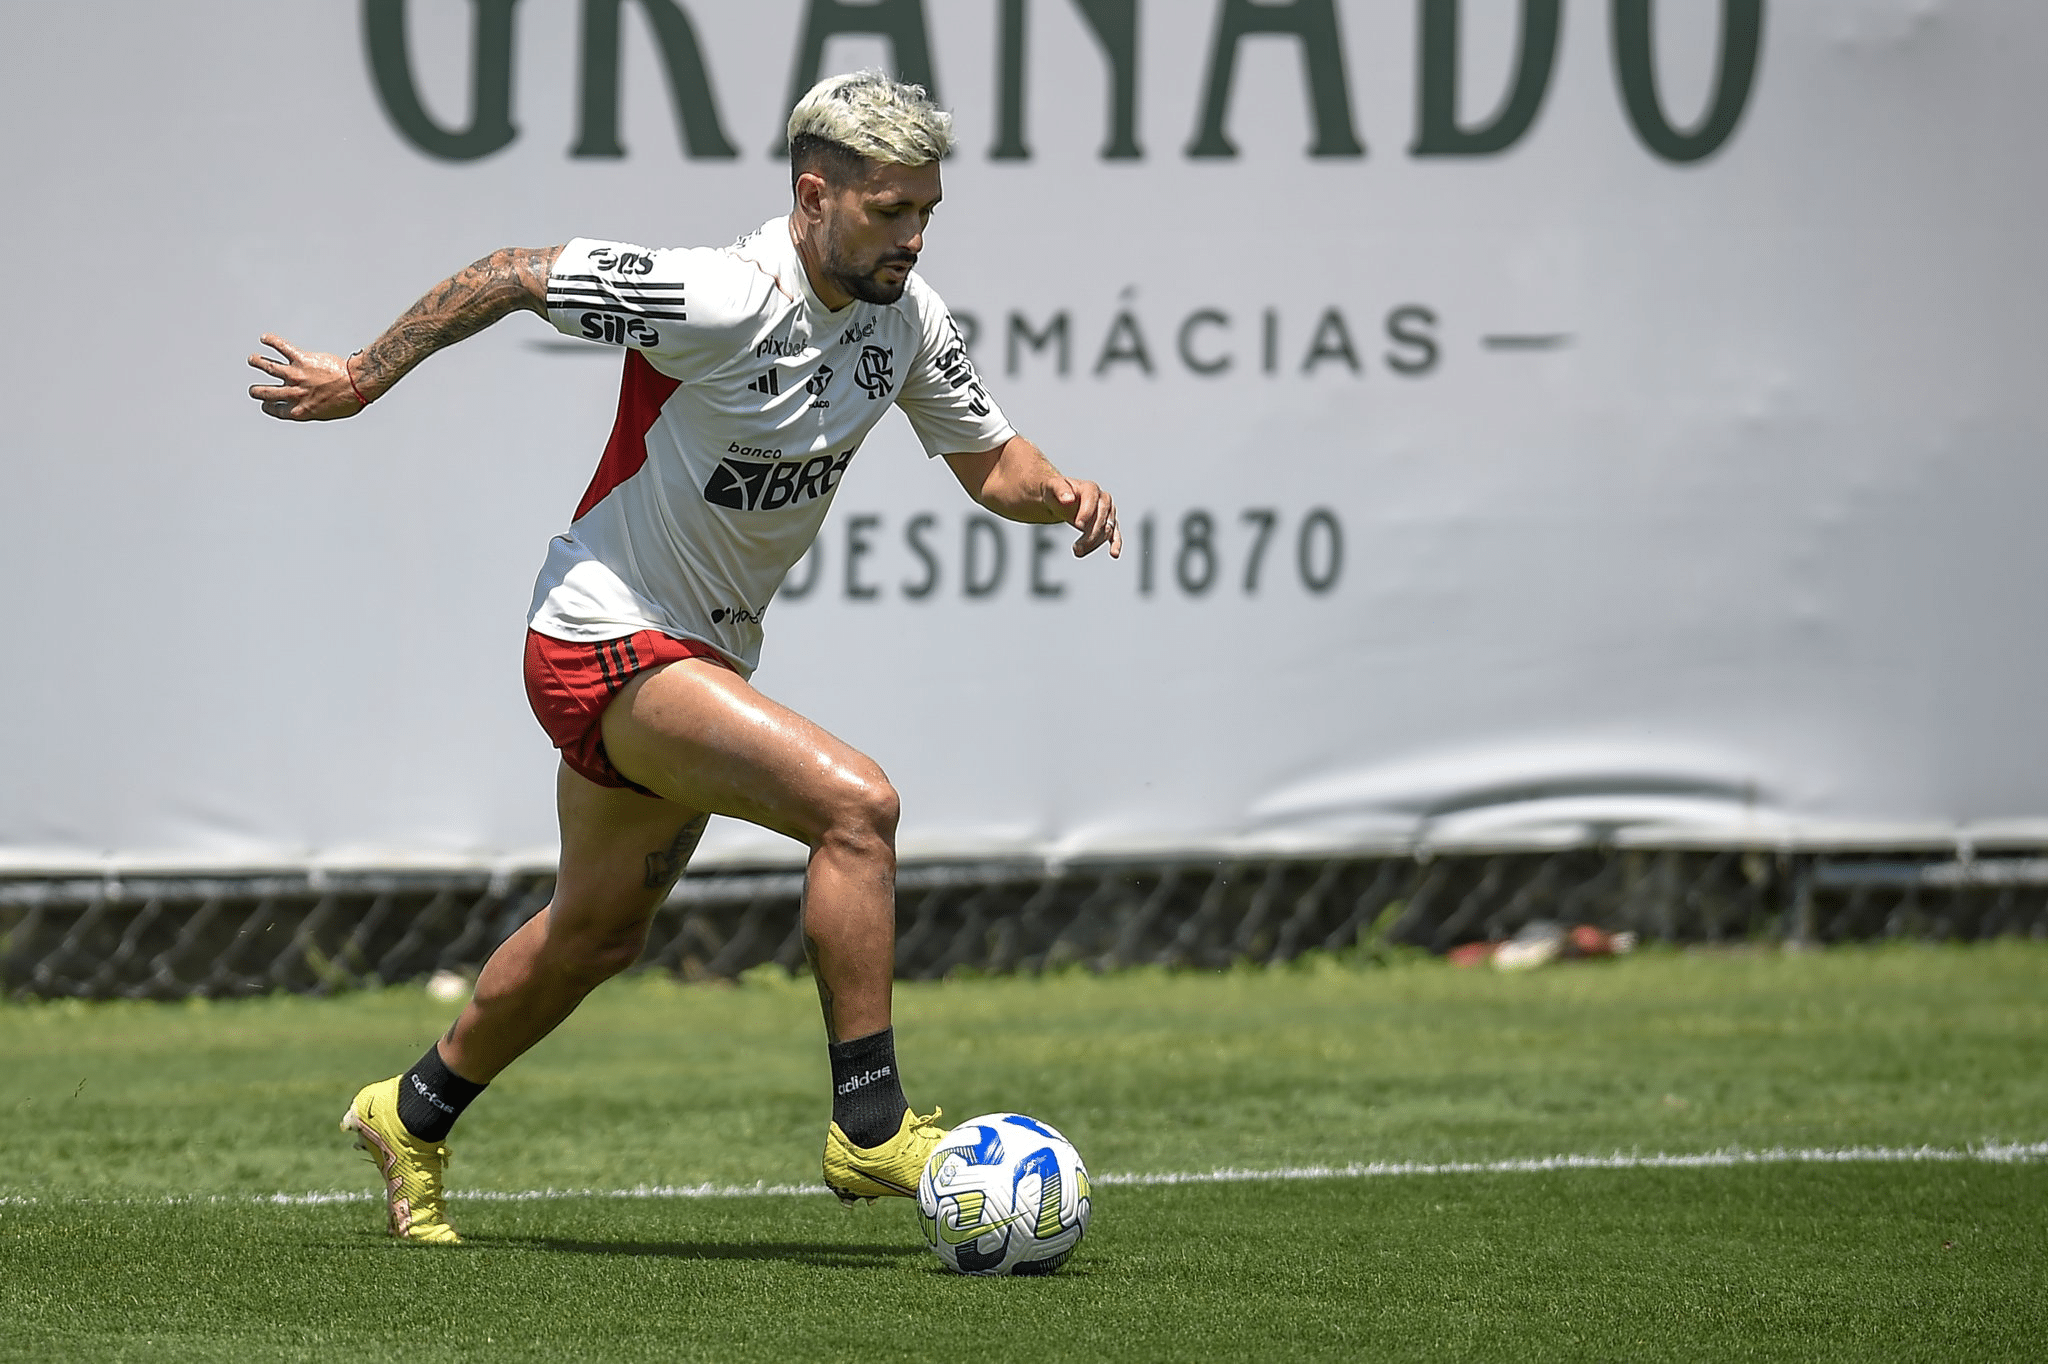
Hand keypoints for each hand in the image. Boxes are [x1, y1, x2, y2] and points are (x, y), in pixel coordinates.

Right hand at [247, 334, 366, 420]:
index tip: (265, 404)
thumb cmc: (348, 400)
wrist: (356, 384)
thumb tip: (312, 405)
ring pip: (269, 367)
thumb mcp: (328, 412)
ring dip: (257, 362)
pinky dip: (272, 341)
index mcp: (300, 410)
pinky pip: (282, 348)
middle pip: (266, 392)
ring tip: (252, 359)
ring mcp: (296, 375)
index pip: (276, 410)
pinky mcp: (302, 359)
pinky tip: (265, 338)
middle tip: (253, 390)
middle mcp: (294, 393)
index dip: (268, 407)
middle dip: (256, 391)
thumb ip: (314, 409)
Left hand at [1049, 476, 1120, 557]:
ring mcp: (1108, 512)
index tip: (1078, 525)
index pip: (1092, 500)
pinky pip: (1115, 535)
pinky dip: (1116, 544)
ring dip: (1094, 543)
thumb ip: (1060, 491)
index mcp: (1090, 488)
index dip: (1087, 512)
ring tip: (1077, 551)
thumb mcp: (1053, 487)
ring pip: (1107, 530)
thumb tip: (1068, 499)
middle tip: (1076, 547)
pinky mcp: (1109, 524)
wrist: (1061, 500)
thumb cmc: (1056, 493)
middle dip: (1090, 534)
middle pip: (1102, 518)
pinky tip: (1114, 554)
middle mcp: (1103, 499)